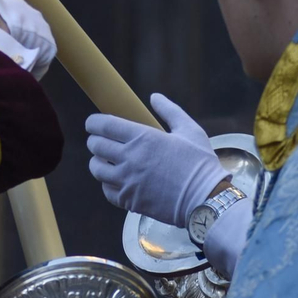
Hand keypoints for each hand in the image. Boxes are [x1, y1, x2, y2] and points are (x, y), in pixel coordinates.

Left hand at [86, 94, 226, 226]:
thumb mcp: (189, 130)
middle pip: (96, 146)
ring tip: (106, 161)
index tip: (92, 123)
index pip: (104, 125)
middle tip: (100, 141)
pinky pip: (106, 191)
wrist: (205, 198)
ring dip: (98, 162)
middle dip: (94, 140)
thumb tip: (154, 97)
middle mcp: (130, 158)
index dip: (93, 122)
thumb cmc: (200, 163)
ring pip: (96, 169)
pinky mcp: (130, 200)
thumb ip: (169, 110)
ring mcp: (128, 181)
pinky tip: (116, 180)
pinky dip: (107, 184)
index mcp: (143, 138)